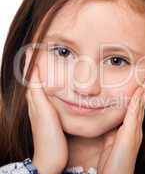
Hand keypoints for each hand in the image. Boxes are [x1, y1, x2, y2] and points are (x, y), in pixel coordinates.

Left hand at [23, 48, 67, 173]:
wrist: (51, 158)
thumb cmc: (48, 138)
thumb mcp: (44, 112)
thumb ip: (38, 93)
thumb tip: (32, 71)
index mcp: (34, 101)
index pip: (30, 77)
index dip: (30, 63)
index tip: (32, 48)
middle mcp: (35, 104)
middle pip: (32, 81)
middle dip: (33, 66)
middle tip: (38, 53)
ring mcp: (40, 111)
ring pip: (37, 88)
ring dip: (38, 75)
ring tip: (43, 65)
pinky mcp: (47, 116)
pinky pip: (44, 97)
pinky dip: (45, 87)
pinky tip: (52, 88)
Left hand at [97, 69, 144, 173]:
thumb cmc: (112, 164)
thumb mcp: (110, 144)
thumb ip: (112, 131)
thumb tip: (109, 121)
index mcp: (131, 129)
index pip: (137, 106)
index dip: (140, 92)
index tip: (143, 79)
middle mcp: (136, 128)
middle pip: (142, 102)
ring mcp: (135, 131)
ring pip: (141, 104)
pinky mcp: (131, 135)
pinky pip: (134, 114)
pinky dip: (138, 101)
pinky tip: (140, 90)